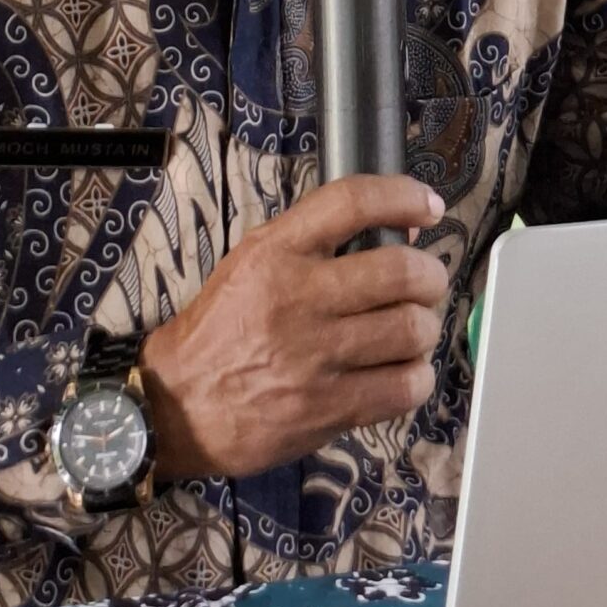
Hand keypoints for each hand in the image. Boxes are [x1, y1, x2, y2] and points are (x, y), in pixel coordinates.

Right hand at [139, 177, 448, 481]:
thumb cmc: (221, 326)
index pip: (351, 202)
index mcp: (276, 251)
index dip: (403, 197)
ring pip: (411, 330)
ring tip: (412, 331)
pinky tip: (403, 373)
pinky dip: (416, 377)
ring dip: (424, 328)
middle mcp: (299, 297)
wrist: (177, 404)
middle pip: (400, 271)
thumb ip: (315, 242)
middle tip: (426, 283)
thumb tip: (400, 231)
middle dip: (429, 275)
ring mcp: (315, 357)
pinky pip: (403, 388)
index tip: (428, 206)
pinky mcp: (327, 410)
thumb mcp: (253, 262)